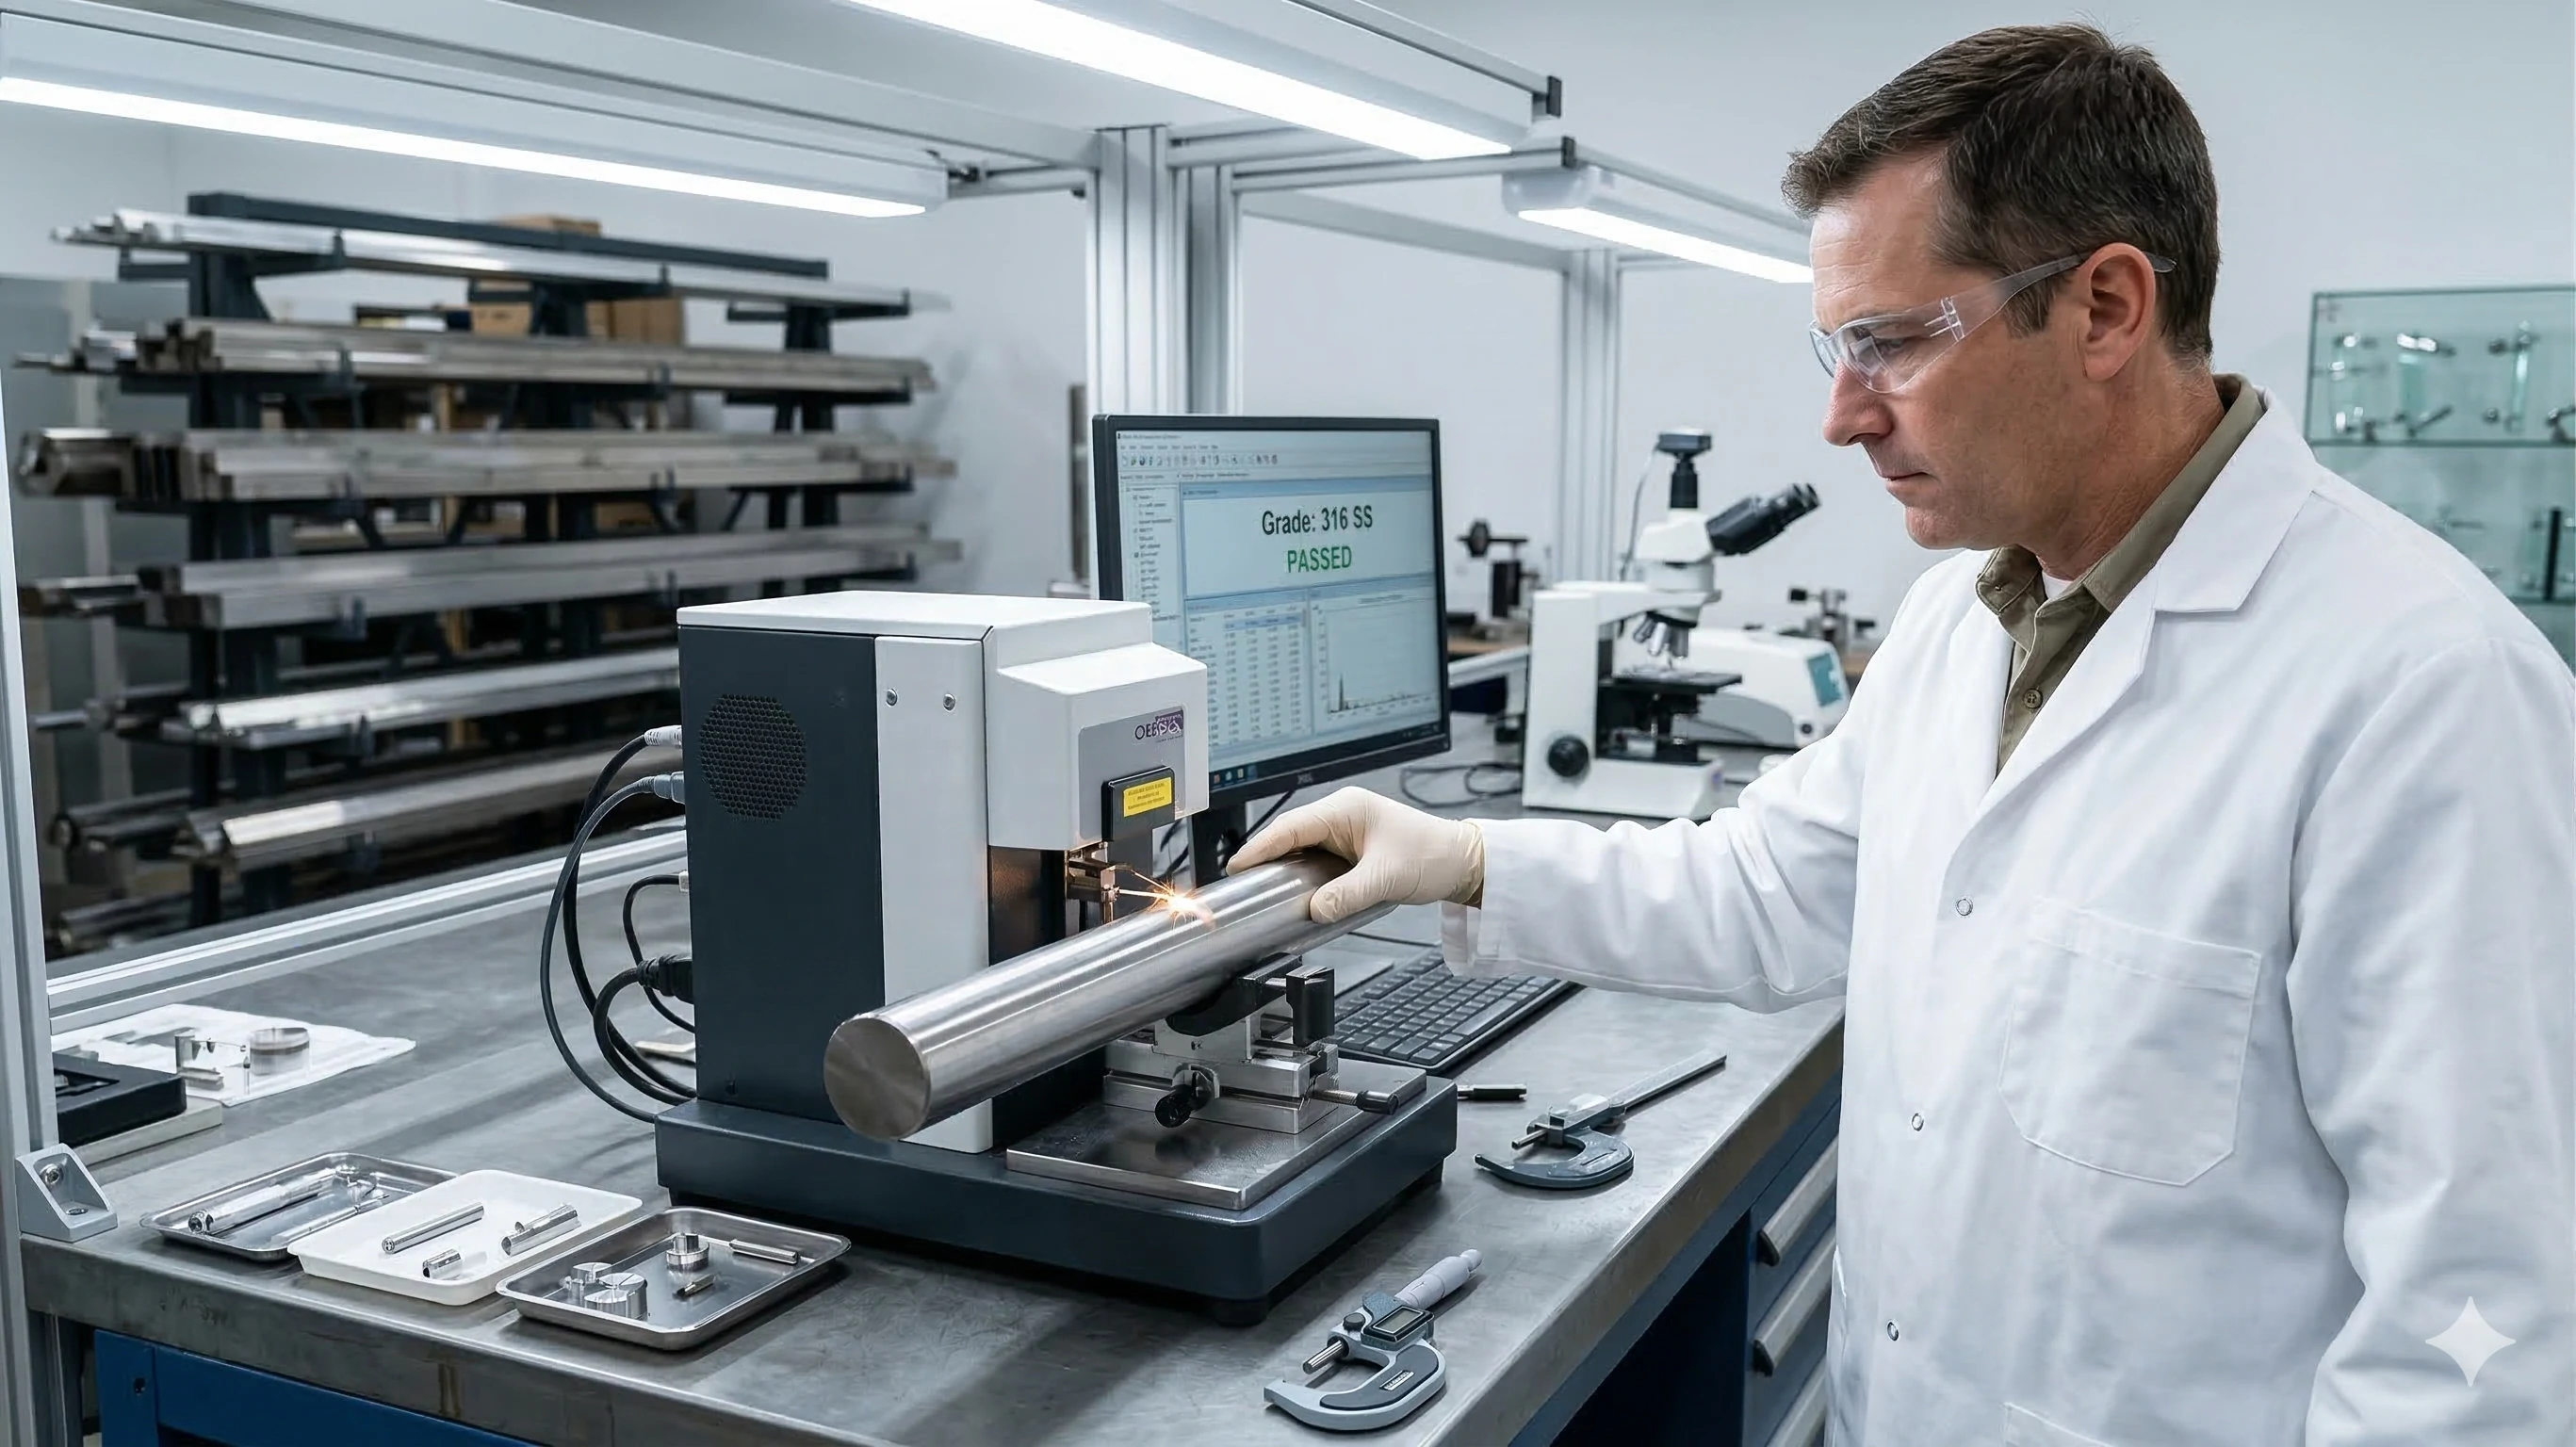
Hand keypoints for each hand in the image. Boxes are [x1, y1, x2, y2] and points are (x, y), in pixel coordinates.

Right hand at [1228, 786, 1484, 921]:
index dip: (1260, 846)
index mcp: (1346, 809)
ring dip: (1284, 864)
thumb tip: (1314, 910)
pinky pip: (1317, 856)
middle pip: (1290, 833)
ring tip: (1259, 886)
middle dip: (1265, 855)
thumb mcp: (1386, 879)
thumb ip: (1347, 896)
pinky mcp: (1352, 846)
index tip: (1237, 865)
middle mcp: (1342, 813)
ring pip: (1302, 845)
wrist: (1461, 862)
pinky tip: (1293, 888)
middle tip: (1240, 881)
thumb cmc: (1432, 856)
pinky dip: (1302, 871)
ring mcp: (1346, 829)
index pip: (1290, 826)